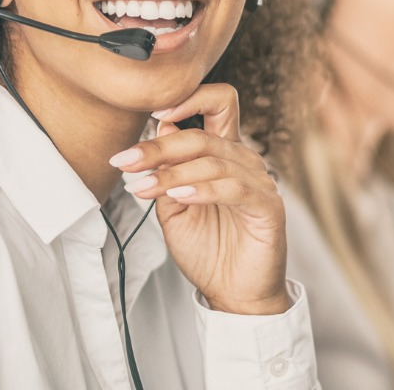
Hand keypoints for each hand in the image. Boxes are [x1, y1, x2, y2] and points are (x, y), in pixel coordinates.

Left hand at [108, 83, 289, 315]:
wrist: (233, 294)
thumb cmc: (208, 250)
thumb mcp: (174, 208)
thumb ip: (168, 173)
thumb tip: (161, 129)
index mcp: (224, 155)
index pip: (218, 104)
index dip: (190, 98)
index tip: (151, 114)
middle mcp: (245, 162)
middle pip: (203, 136)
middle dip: (159, 148)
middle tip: (125, 161)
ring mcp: (260, 183)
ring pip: (215, 161)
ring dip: (172, 173)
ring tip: (142, 188)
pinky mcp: (268, 208)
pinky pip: (236, 188)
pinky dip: (203, 189)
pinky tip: (179, 196)